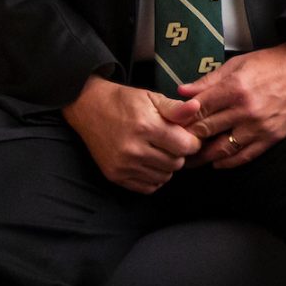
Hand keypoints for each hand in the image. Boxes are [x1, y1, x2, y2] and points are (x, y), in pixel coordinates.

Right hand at [62, 75, 202, 192]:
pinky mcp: (115, 176)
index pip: (185, 146)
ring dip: (167, 166)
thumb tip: (197, 108)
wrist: (88, 108)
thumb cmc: (123, 101)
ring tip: (159, 151)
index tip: (187, 136)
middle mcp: (134, 149)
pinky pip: (147, 187)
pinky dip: (153, 178)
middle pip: (176, 163)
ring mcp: (123, 165)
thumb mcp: (151, 97)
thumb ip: (175, 108)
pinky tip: (150, 163)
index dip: (192, 142)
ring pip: (163, 177)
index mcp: (146, 127)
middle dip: (179, 153)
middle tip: (171, 142)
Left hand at [178, 37, 285, 168]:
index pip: (198, 110)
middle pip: (206, 131)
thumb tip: (182, 92)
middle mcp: (246, 110)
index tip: (171, 126)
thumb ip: (208, 81)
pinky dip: (228, 162)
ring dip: (203, 157)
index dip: (182, 120)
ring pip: (222, 149)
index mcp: (235, 88)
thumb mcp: (237, 64)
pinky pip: (245, 156)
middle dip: (188, 140)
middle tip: (173, 146)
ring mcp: (259, 126)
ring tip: (190, 159)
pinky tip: (217, 162)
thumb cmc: (270, 63)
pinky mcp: (272, 137)